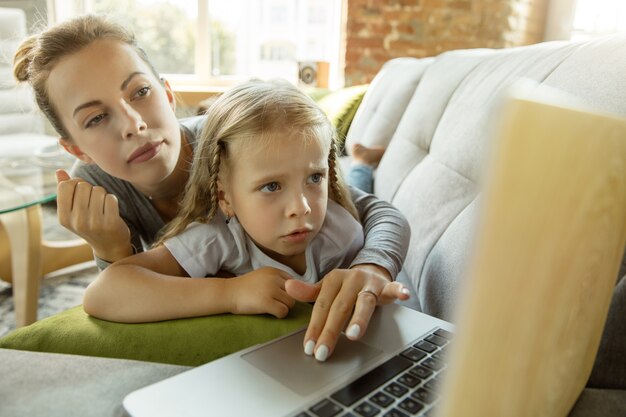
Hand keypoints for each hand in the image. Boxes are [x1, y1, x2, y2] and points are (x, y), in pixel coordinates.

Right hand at [56, 169, 131, 261]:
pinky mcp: (110, 223)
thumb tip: (59, 171)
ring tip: (102, 207)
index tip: (81, 192)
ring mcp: (93, 223)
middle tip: (94, 202)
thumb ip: (65, 191)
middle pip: (83, 186)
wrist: (109, 246)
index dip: (76, 183)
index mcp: (63, 217)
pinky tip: (111, 211)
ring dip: (102, 195)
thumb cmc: (90, 223)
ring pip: (98, 190)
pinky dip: (112, 200)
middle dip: (90, 189)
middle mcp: (76, 221)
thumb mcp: (73, 211)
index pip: (65, 186)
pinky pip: (111, 198)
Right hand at [226, 267, 295, 317]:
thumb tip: (296, 289)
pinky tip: (271, 313)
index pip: (294, 282)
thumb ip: (277, 279)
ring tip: (272, 308)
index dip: (289, 292)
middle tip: (275, 304)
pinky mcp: (266, 302)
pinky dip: (279, 315)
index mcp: (274, 271)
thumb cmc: (244, 287)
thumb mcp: (262, 276)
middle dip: (287, 300)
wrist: (227, 293)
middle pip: (294, 293)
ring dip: (283, 308)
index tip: (279, 297)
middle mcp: (274, 278)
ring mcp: (271, 290)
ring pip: (290, 303)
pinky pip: (283, 311)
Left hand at [285, 264, 409, 361]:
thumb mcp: (326, 287)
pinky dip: (398, 290)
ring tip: (352, 335)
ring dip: (359, 318)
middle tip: (323, 352)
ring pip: (364, 302)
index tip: (309, 347)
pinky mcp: (386, 286)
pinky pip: (393, 288)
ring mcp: (369, 283)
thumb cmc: (345, 285)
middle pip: (340, 308)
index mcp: (333, 280)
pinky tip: (403, 295)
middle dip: (330, 332)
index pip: (322, 307)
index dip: (314, 327)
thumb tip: (288, 288)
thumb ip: (309, 292)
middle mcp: (350, 280)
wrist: (370, 270)